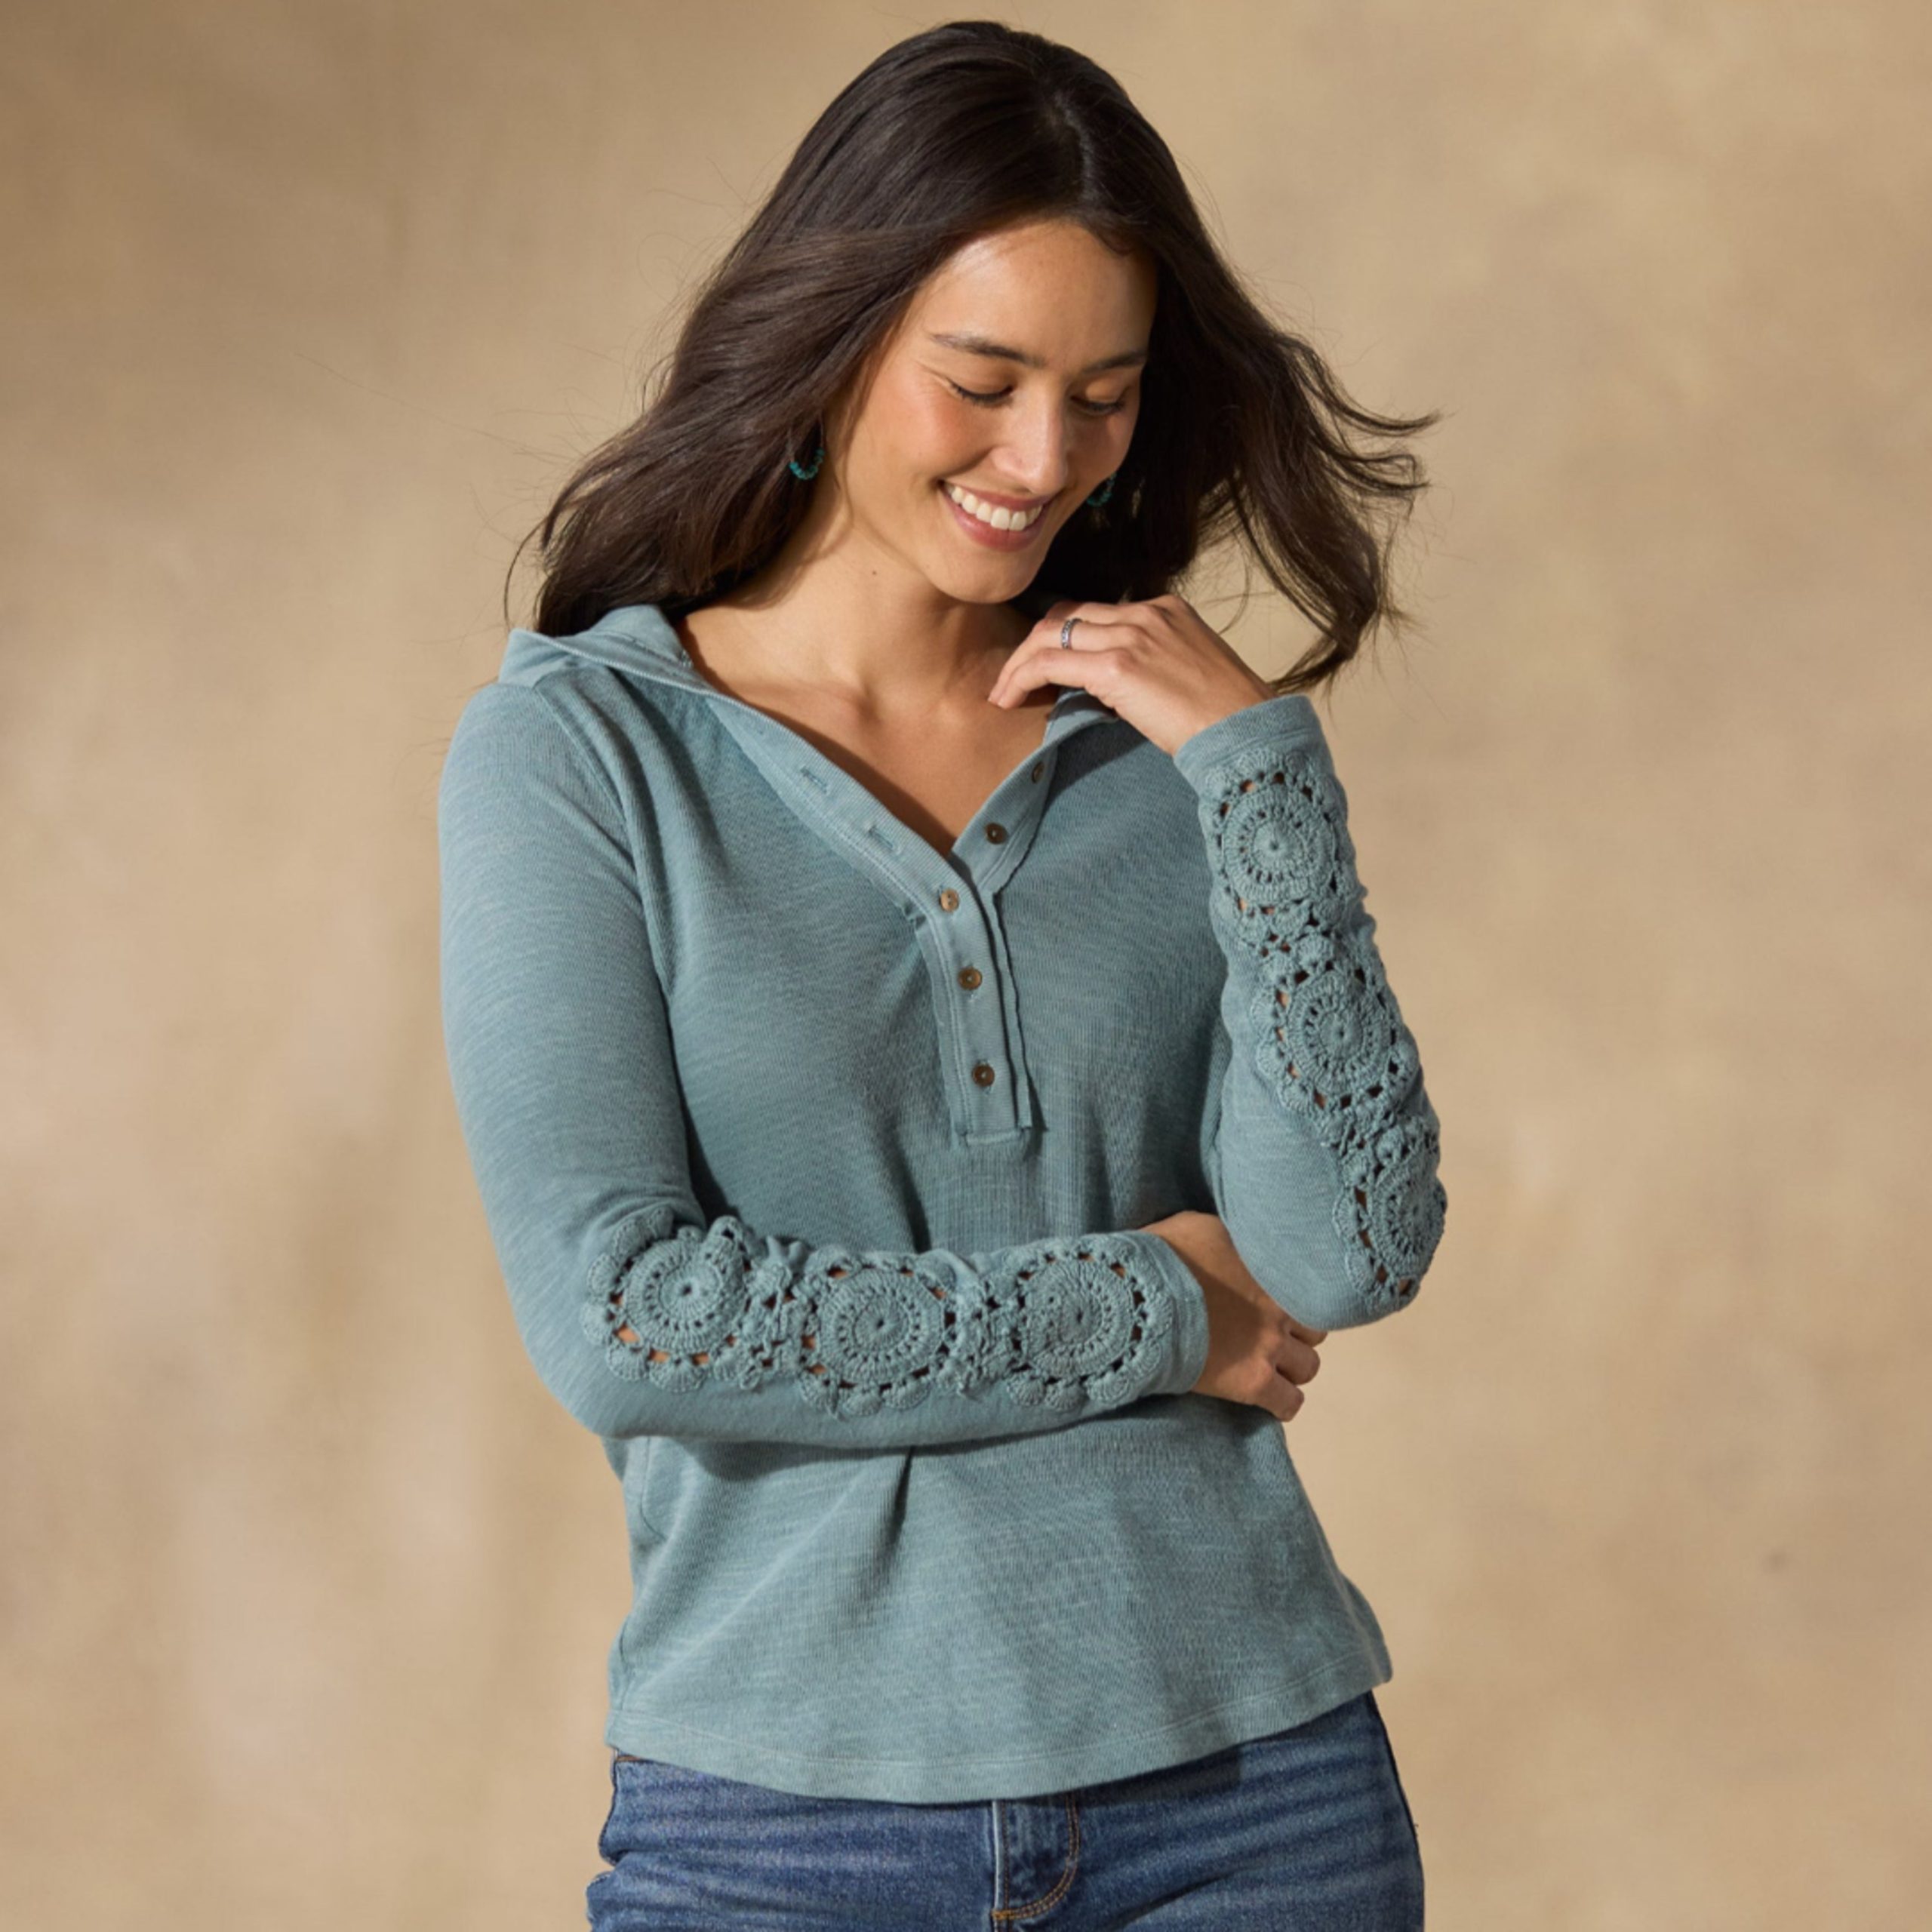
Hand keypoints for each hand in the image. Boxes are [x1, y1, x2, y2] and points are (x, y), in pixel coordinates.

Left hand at [987, 593, 1275, 755]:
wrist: (1248, 730)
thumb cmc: (1226, 716)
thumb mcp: (1190, 673)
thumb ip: (1153, 664)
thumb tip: (1117, 687)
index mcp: (1166, 609)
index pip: (1095, 613)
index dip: (1061, 638)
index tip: (1044, 667)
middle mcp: (1146, 613)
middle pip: (1066, 616)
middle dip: (1031, 646)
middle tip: (1011, 680)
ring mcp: (1131, 635)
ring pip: (1049, 634)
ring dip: (1018, 664)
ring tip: (1002, 693)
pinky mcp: (1118, 666)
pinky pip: (1049, 662)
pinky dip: (1020, 677)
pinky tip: (1008, 698)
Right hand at [1139, 1210, 1327, 1421]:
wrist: (1140, 1299)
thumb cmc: (1164, 1257)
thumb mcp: (1202, 1226)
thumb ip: (1232, 1237)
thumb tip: (1238, 1244)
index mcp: (1271, 1269)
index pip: (1308, 1288)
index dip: (1289, 1298)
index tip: (1269, 1303)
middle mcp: (1280, 1307)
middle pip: (1314, 1330)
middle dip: (1295, 1333)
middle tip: (1266, 1334)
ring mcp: (1269, 1346)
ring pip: (1308, 1367)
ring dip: (1291, 1367)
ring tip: (1266, 1366)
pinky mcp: (1252, 1381)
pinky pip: (1289, 1403)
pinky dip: (1282, 1402)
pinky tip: (1267, 1396)